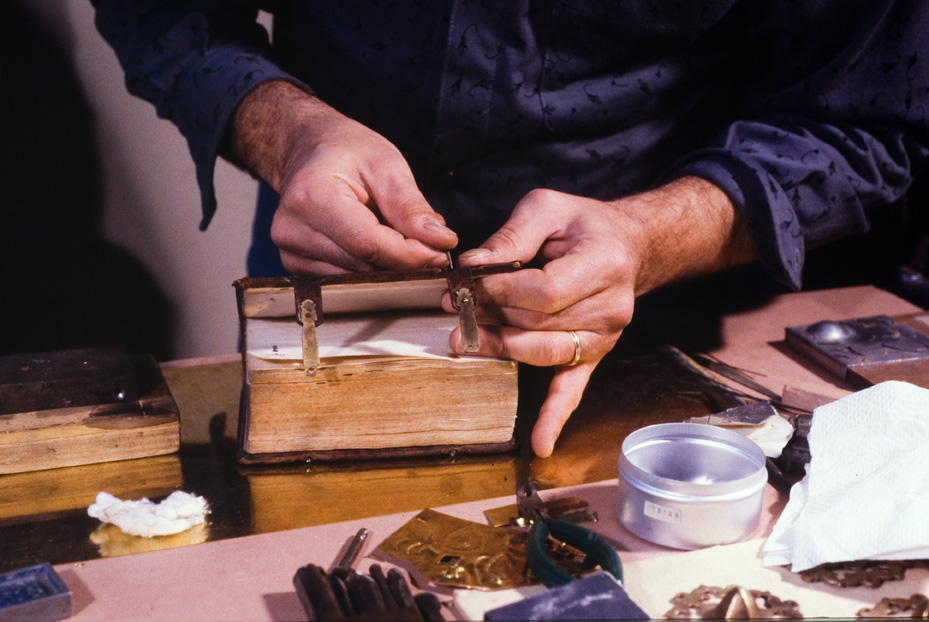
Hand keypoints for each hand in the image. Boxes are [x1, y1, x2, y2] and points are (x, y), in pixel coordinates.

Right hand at [230, 81, 456, 273]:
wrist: (307, 149)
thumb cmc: (345, 150)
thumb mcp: (386, 165)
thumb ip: (411, 208)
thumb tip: (439, 242)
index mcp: (311, 196)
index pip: (368, 244)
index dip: (410, 254)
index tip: (441, 253)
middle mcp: (292, 228)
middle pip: (363, 264)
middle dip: (403, 260)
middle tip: (429, 246)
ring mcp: (289, 250)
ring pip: (355, 277)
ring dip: (385, 265)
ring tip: (394, 235)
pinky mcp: (295, 264)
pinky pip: (343, 279)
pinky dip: (367, 266)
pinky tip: (372, 244)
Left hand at [447, 179, 754, 456]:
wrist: (627, 245)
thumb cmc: (584, 225)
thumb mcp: (548, 207)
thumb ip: (511, 234)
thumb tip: (473, 264)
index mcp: (603, 264)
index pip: (545, 292)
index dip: (501, 291)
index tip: (468, 283)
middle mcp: (610, 307)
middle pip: (539, 324)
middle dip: (491, 317)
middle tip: (456, 306)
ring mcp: (604, 337)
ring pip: (543, 353)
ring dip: (501, 348)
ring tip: (465, 340)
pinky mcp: (594, 355)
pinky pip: (573, 388)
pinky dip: (555, 416)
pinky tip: (541, 442)